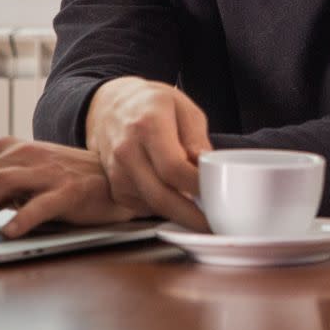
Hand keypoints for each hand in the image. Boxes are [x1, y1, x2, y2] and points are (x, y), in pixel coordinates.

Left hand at [0, 138, 142, 237]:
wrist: (114, 178)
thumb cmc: (65, 179)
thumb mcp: (29, 173)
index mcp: (14, 149)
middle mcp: (28, 155)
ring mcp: (49, 172)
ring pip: (5, 181)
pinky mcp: (70, 191)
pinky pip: (42, 204)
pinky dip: (24, 218)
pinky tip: (11, 231)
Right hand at [86, 78, 212, 226]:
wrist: (111, 106)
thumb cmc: (152, 105)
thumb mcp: (183, 108)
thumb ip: (197, 139)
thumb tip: (208, 167)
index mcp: (148, 126)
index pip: (173, 168)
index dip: (197, 186)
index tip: (218, 194)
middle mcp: (127, 151)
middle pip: (161, 196)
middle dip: (191, 216)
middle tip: (214, 224)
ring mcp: (117, 171)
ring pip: (153, 206)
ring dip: (179, 214)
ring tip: (202, 212)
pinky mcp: (116, 187)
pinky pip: (143, 207)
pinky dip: (164, 209)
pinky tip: (177, 199)